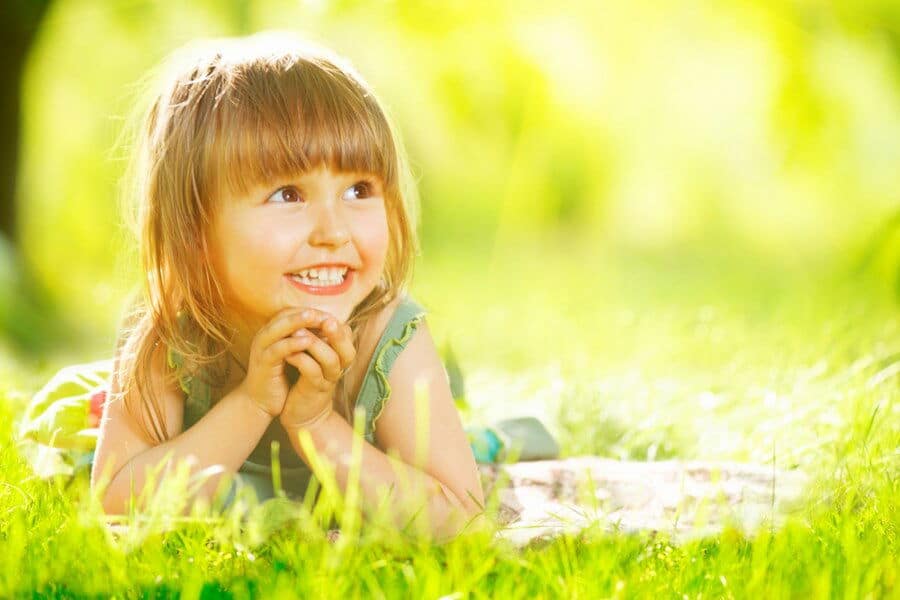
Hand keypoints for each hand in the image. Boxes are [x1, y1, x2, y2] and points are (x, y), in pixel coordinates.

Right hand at [235, 308, 324, 417]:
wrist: (261, 402)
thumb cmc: (281, 377)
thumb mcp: (295, 355)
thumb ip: (307, 341)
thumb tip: (332, 330)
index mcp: (272, 332)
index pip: (290, 312)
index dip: (309, 311)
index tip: (329, 314)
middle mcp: (265, 336)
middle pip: (284, 315)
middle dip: (305, 313)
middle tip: (324, 312)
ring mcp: (262, 348)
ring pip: (278, 329)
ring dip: (298, 322)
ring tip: (317, 318)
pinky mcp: (263, 363)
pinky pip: (277, 349)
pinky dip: (292, 343)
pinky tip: (308, 341)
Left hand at [279, 309, 356, 431]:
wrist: (301, 413)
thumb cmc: (306, 380)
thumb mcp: (314, 357)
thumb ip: (317, 338)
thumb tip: (309, 311)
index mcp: (339, 357)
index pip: (348, 336)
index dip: (337, 324)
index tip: (321, 312)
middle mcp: (338, 368)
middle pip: (347, 349)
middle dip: (337, 334)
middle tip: (325, 320)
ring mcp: (328, 380)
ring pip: (331, 360)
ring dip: (315, 345)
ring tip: (297, 333)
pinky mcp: (315, 391)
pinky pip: (312, 373)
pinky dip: (302, 361)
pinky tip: (289, 354)